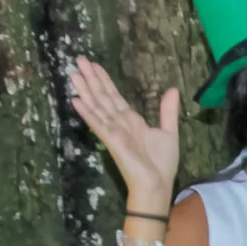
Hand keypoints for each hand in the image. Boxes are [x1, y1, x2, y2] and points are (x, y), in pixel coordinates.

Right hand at [65, 57, 179, 211]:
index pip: (114, 96)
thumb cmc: (162, 164)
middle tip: (78, 60)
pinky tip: (75, 100)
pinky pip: (98, 124)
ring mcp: (113, 131)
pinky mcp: (112, 141)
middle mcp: (119, 123)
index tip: (94, 65)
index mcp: (131, 121)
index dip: (104, 81)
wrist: (157, 185)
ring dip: (85, 90)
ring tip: (73, 74)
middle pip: (102, 97)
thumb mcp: (169, 132)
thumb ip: (168, 111)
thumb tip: (173, 89)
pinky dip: (87, 112)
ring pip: (97, 106)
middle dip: (91, 79)